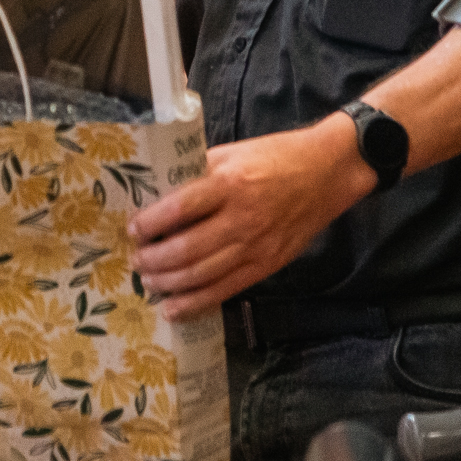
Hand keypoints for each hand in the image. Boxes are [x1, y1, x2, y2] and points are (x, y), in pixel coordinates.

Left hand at [128, 120, 368, 319]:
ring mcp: (256, 246)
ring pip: (202, 276)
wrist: (327, 172)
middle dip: (154, 260)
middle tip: (136, 259)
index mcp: (229, 183)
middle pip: (186, 250)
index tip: (133, 229)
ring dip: (169, 283)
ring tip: (149, 281)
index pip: (179, 209)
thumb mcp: (233, 153)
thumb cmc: (276, 156)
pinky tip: (174, 308)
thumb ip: (198, 173)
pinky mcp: (267, 265)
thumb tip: (160, 191)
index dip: (150, 224)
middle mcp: (241, 218)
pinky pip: (226, 290)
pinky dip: (196, 303)